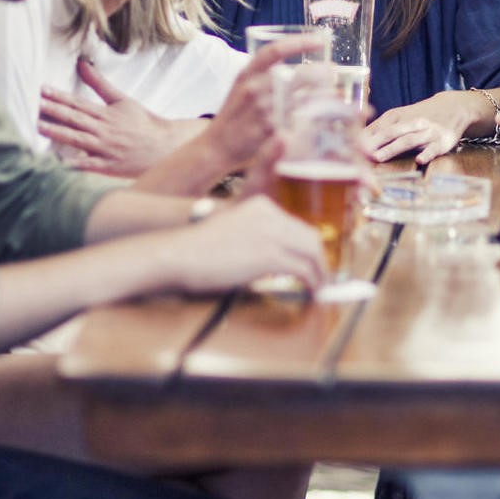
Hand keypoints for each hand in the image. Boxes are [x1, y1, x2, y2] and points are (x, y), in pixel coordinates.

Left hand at [38, 58, 180, 176]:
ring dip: (57, 133)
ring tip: (38, 127)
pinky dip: (74, 164)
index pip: (78, 103)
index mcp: (106, 114)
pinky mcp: (109, 166)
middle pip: (74, 119)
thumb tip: (82, 63)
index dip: (59, 96)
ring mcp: (106, 148)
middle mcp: (104, 130)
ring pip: (78, 139)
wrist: (166, 145)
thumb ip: (99, 83)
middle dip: (52, 111)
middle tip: (32, 104)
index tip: (41, 90)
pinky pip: (88, 165)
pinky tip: (57, 163)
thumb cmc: (142, 123)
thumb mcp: (122, 100)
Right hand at [171, 194, 326, 292]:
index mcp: (261, 206)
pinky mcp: (269, 255)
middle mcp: (270, 214)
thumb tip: (279, 262)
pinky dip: (312, 282)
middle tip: (324, 278)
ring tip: (320, 288)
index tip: (314, 264)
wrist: (175, 255)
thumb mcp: (233, 231)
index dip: (309, 248)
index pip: (298, 226)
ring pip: (312, 252)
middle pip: (310, 237)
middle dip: (320, 260)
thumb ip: (258, 238)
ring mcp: (271, 233)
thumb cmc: (196, 251)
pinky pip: (303, 269)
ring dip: (320, 273)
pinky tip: (312, 292)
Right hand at [196, 38, 321, 172]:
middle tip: (334, 72)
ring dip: (324, 95)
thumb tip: (296, 61)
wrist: (217, 146)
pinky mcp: (270, 130)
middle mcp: (254, 89)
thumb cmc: (235, 113)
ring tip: (335, 93)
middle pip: (297, 75)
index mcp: (246, 73)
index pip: (274, 51)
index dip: (299, 42)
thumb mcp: (242, 86)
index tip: (320, 40)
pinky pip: (299, 120)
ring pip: (304, 98)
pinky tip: (325, 114)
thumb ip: (264, 73)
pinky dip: (314, 115)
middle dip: (321, 73)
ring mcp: (262, 110)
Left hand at [360, 89, 490, 163]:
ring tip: (379, 157)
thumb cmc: (420, 115)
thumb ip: (380, 128)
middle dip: (374, 143)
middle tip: (358, 155)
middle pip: (390, 132)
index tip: (348, 149)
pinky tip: (419, 160)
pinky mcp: (442, 142)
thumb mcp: (400, 116)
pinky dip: (427, 154)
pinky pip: (434, 148)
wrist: (454, 107)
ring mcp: (427, 132)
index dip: (363, 138)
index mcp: (398, 116)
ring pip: (409, 140)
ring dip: (393, 148)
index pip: (377, 126)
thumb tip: (354, 140)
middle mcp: (411, 122)